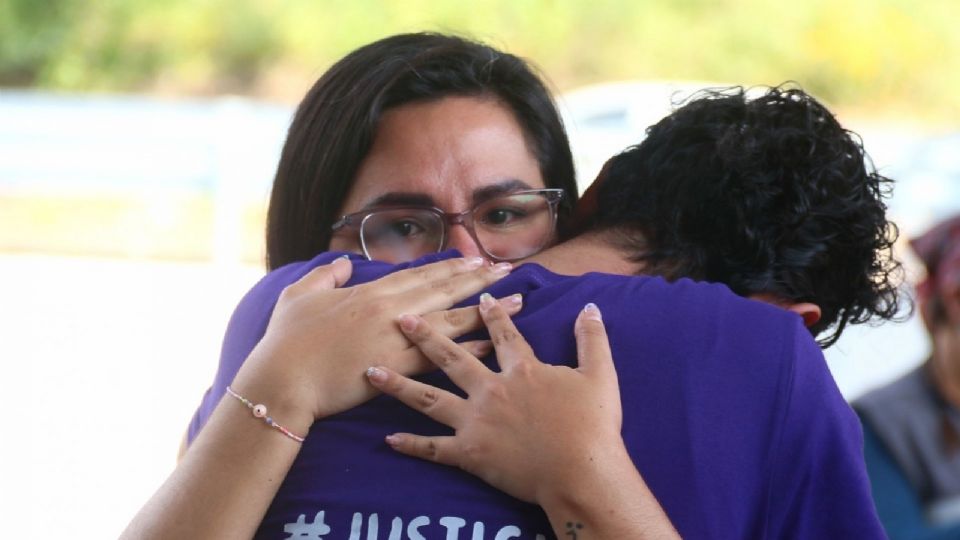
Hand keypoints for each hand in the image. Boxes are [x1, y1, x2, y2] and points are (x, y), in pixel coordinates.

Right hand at [231, 257, 520, 431]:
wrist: (281, 380)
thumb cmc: (285, 340)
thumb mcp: (298, 295)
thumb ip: (325, 275)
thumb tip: (342, 263)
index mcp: (370, 291)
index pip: (421, 275)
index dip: (452, 266)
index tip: (476, 258)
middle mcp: (389, 310)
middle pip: (444, 290)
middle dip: (480, 279)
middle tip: (509, 269)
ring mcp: (395, 338)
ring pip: (451, 319)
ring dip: (487, 309)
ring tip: (518, 300)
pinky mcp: (396, 367)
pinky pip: (441, 356)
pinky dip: (468, 348)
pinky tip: (492, 343)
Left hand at [365, 293, 624, 504]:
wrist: (580, 473)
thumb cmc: (593, 425)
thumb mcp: (600, 375)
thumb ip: (592, 339)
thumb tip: (591, 307)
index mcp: (521, 370)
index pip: (502, 334)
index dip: (491, 313)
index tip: (477, 295)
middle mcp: (491, 390)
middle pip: (451, 358)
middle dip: (425, 335)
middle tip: (401, 319)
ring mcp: (476, 422)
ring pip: (429, 399)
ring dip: (399, 384)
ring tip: (372, 371)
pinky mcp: (469, 454)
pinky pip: (434, 449)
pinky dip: (411, 445)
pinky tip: (388, 439)